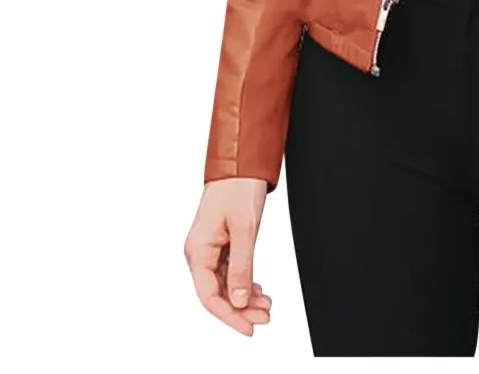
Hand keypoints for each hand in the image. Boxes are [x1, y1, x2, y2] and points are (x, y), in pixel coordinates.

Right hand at [184, 177, 271, 335]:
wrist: (241, 163)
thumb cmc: (238, 188)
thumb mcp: (245, 229)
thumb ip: (242, 265)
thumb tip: (239, 300)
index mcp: (198, 250)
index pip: (209, 296)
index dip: (229, 316)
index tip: (248, 328)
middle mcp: (200, 252)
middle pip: (217, 293)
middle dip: (241, 309)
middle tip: (265, 317)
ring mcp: (210, 248)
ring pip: (225, 283)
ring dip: (244, 297)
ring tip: (266, 306)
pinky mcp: (220, 243)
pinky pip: (229, 271)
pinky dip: (244, 282)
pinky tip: (257, 290)